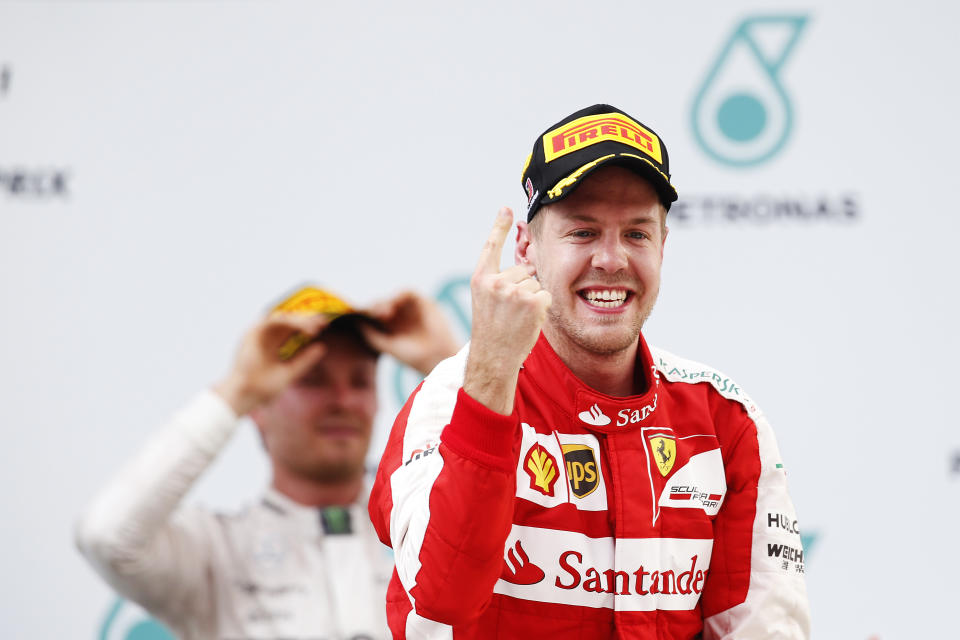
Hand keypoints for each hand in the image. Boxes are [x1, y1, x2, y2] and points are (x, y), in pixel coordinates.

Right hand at [213, 313, 330, 415]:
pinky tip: (302, 326)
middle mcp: (266, 337)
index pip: (292, 330)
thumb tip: (323, 347)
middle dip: (306, 319)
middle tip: (323, 322)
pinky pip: (272, 320)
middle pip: (289, 322)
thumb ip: (305, 360)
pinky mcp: (252, 333)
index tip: (324, 326)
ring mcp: (259, 334)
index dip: (308, 326)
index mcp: (273, 345)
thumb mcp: (291, 372)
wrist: (247, 396)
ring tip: (315, 326)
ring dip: (299, 320)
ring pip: (282, 318)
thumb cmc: (264, 387)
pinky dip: (288, 321)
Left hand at [359, 291, 460, 375]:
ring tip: (384, 312)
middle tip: (375, 315)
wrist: (435, 357)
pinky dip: (399, 296)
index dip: (367, 313)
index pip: (374, 314)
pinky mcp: (423, 302)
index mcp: (390, 327)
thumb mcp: (386, 345)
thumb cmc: (412, 356)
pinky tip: (394, 306)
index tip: (361, 317)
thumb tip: (356, 322)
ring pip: (393, 297)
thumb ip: (370, 334)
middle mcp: (400, 316)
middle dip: (376, 307)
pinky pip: (408, 293)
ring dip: (387, 301)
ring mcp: (411, 308)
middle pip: (382, 304)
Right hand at [463, 207, 550, 414]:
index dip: (499, 227)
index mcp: (481, 279)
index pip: (491, 247)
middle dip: (523, 288)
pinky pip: (546, 295)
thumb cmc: (492, 331)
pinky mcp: (533, 301)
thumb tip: (527, 265)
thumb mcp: (487, 301)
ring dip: (533, 299)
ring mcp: (514, 291)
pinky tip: (528, 321)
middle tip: (510, 312)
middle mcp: (496, 281)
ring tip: (518, 318)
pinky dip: (543, 308)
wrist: (493, 358)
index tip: (506, 209)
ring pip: (536, 283)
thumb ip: (499, 281)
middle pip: (523, 270)